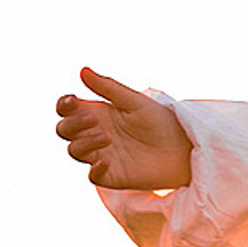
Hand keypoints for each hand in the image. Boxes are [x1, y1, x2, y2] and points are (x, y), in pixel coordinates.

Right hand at [55, 69, 193, 191]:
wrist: (182, 148)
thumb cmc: (160, 122)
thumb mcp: (135, 101)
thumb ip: (108, 87)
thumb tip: (83, 70)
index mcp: (98, 113)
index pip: (68, 109)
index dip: (64, 105)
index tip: (72, 100)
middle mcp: (95, 134)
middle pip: (64, 130)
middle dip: (72, 124)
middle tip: (94, 119)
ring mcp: (101, 155)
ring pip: (75, 151)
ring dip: (84, 143)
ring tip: (107, 137)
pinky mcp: (111, 175)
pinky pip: (93, 176)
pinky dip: (95, 169)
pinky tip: (107, 160)